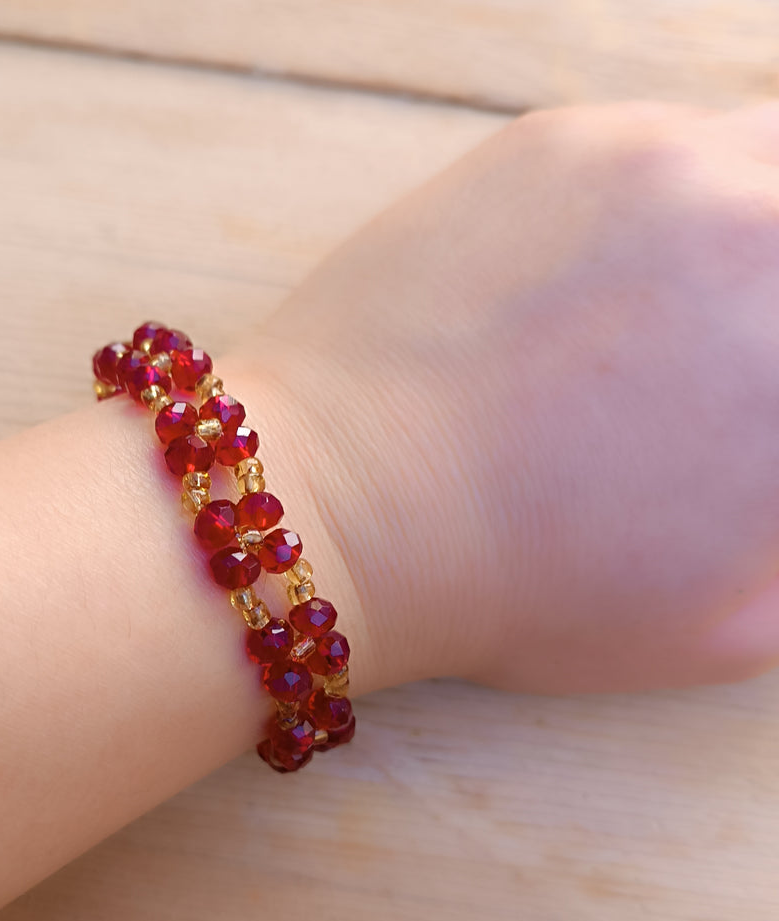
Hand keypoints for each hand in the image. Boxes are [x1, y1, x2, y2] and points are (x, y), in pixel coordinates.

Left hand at [227, 102, 778, 695]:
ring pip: (763, 160)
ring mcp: (657, 168)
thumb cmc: (517, 592)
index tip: (748, 411)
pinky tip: (609, 265)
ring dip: (748, 225)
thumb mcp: (724, 628)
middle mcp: (760, 236)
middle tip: (726, 354)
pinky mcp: (556, 144)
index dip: (773, 393)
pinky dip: (667, 193)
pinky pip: (666, 139)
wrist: (338, 508)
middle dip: (771, 303)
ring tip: (678, 307)